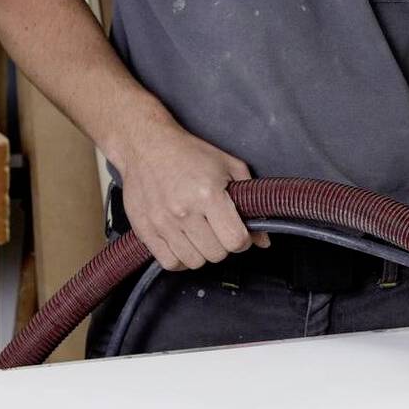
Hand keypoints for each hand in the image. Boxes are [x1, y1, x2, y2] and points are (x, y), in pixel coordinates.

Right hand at [112, 120, 266, 271]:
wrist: (146, 145)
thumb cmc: (189, 153)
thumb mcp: (229, 166)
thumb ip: (251, 201)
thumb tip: (263, 240)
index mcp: (208, 194)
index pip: (235, 240)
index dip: (243, 240)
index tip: (239, 233)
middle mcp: (183, 211)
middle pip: (216, 254)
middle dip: (223, 246)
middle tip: (218, 230)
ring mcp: (162, 222)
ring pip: (194, 262)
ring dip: (202, 253)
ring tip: (200, 235)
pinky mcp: (145, 229)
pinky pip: (170, 262)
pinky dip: (180, 259)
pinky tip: (184, 244)